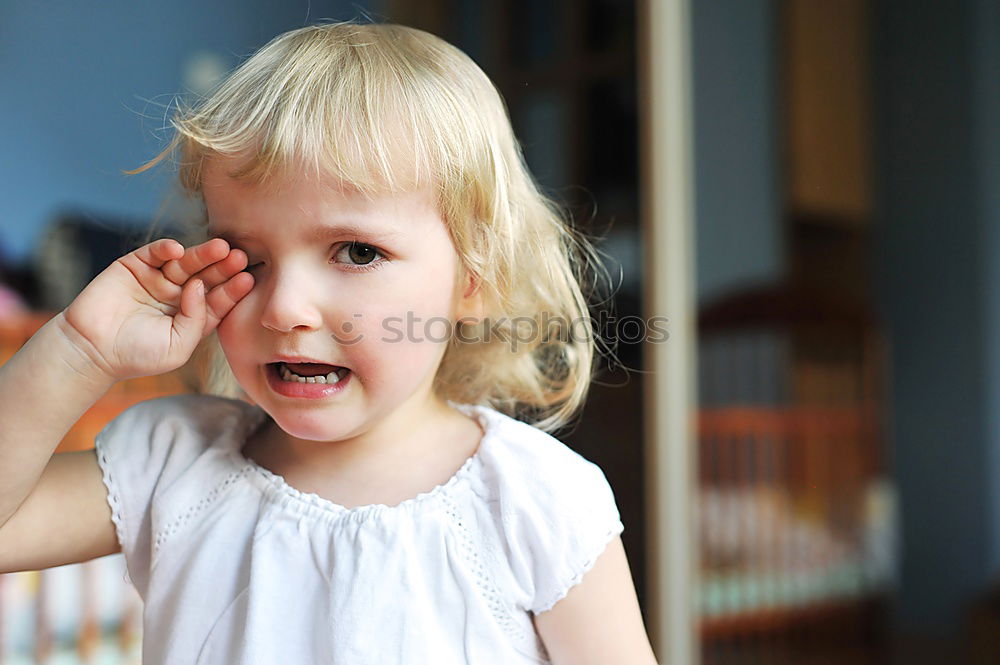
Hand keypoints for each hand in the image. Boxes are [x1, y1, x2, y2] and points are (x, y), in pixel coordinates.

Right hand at [61, 237, 252, 381]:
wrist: (91, 350)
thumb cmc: (136, 356)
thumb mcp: (178, 346)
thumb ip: (195, 319)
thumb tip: (198, 286)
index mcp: (192, 316)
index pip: (218, 300)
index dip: (233, 290)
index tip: (249, 279)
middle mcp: (178, 295)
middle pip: (206, 277)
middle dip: (223, 268)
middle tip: (240, 257)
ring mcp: (157, 279)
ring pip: (185, 263)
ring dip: (202, 254)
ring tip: (220, 248)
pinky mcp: (134, 266)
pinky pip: (154, 253)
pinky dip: (166, 249)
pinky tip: (179, 250)